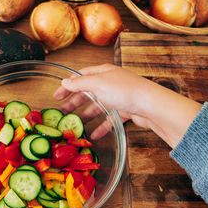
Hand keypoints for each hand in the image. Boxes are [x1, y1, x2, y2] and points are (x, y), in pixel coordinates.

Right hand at [54, 63, 201, 147]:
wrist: (151, 105)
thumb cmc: (124, 90)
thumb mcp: (98, 83)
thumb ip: (80, 83)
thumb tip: (65, 82)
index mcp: (103, 72)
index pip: (80, 77)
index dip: (67, 85)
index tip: (56, 96)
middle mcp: (111, 83)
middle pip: (88, 91)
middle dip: (75, 101)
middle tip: (63, 112)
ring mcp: (119, 97)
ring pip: (99, 106)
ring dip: (87, 114)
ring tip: (75, 124)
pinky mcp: (126, 110)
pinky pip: (111, 119)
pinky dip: (102, 126)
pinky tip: (94, 135)